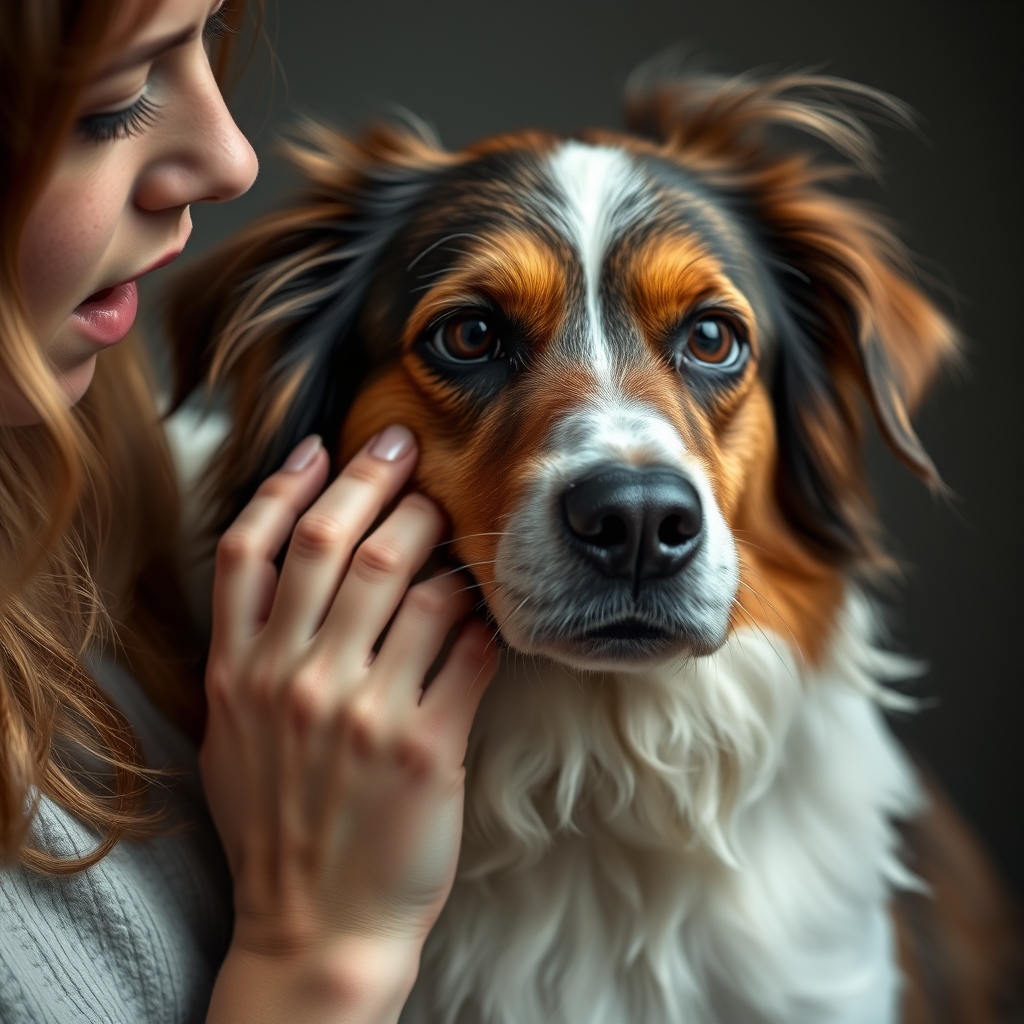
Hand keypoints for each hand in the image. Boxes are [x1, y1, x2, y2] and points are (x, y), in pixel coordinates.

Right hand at [201, 426, 496, 1023]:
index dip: (286, 483)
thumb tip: (294, 568)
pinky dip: (484, 616)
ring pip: (412, 582)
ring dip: (441, 539)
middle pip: (339, 543)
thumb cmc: (276, 825)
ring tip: (454, 524)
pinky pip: (468, 650)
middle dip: (382, 483)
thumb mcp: (231, 735)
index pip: (250, 549)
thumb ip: (249, 653)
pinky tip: (489, 605)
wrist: (315, 928)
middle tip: (412, 456)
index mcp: (237, 673)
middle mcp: (293, 680)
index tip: (326, 444)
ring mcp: (361, 711)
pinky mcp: (427, 746)